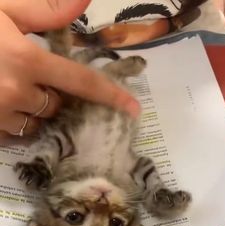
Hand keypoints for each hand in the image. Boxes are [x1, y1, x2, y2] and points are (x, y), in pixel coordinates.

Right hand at [0, 0, 139, 136]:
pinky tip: (2, 102)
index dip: (110, 95)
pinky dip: (14, 122)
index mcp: (26, 60)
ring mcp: (2, 115)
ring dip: (32, 111)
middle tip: (28, 74)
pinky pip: (15, 134)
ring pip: (36, 124)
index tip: (132, 108)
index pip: (81, 82)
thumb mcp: (4, 11)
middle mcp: (18, 92)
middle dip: (52, 94)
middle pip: (57, 106)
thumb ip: (44, 11)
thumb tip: (84, 1)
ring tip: (9, 87)